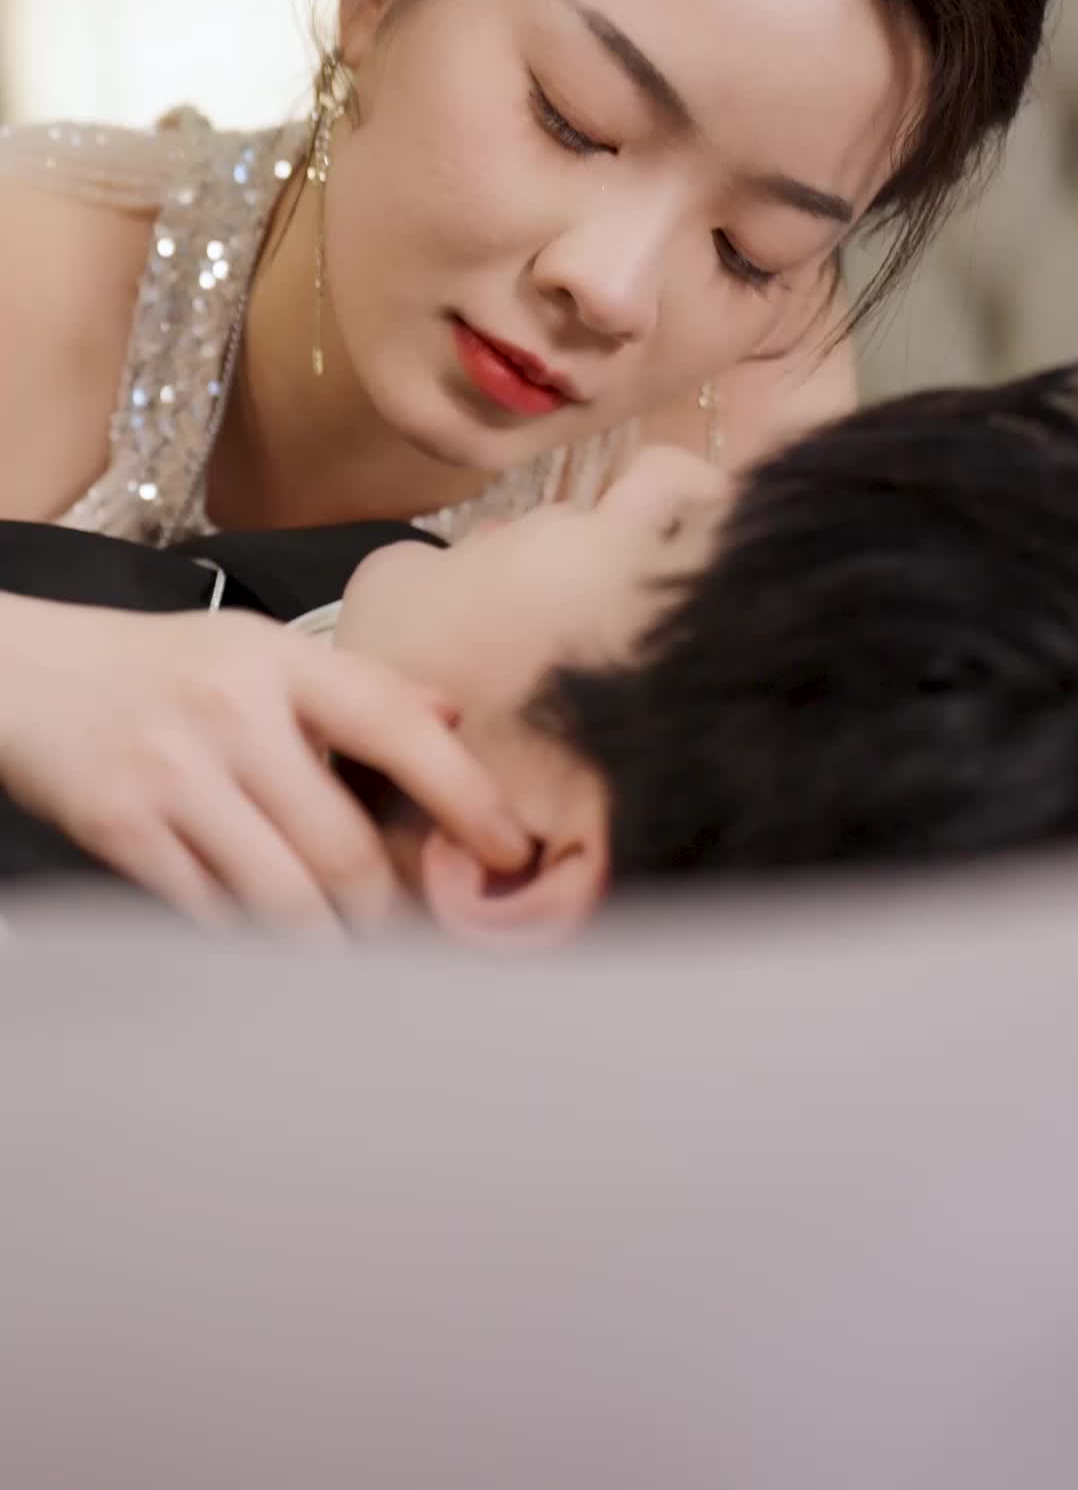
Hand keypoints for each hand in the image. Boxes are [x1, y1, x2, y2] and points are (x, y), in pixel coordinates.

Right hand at [0, 594, 526, 926]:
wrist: (22, 669)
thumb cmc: (156, 666)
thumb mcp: (256, 646)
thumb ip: (352, 684)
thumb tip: (452, 715)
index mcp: (280, 659)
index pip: (397, 725)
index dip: (465, 796)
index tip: (509, 850)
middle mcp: (232, 711)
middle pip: (343, 845)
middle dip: (389, 909)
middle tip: (416, 934)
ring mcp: (174, 772)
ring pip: (282, 897)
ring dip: (326, 942)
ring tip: (347, 952)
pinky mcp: (120, 827)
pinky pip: (207, 912)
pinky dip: (244, 938)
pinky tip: (260, 939)